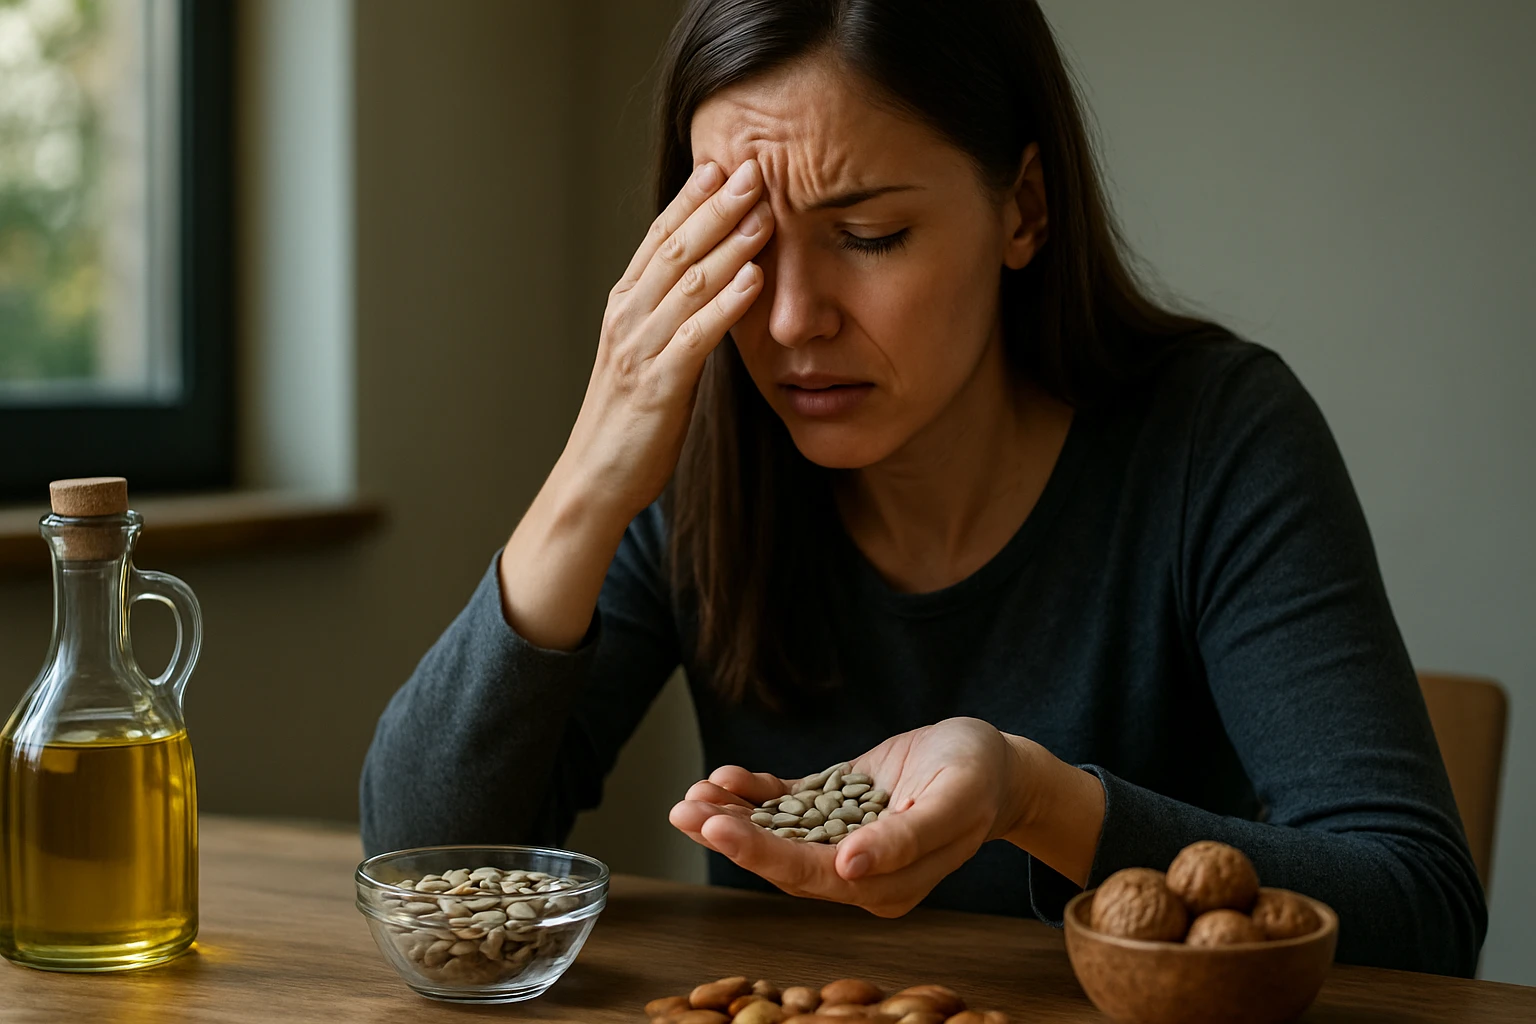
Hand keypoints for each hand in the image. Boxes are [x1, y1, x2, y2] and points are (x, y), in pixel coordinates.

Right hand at [563, 158, 773, 518]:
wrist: (594, 480)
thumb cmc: (629, 421)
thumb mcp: (648, 355)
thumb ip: (673, 315)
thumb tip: (712, 280)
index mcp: (624, 306)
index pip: (658, 237)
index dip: (691, 198)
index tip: (723, 162)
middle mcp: (627, 317)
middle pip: (674, 248)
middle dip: (715, 206)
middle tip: (754, 168)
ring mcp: (640, 349)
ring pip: (687, 283)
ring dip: (728, 245)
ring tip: (764, 211)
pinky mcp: (659, 386)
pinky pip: (696, 336)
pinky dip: (726, 304)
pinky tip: (755, 279)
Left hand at [668, 718, 1040, 917]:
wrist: (992, 760)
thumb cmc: (979, 776)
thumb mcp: (954, 801)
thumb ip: (907, 839)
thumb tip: (850, 869)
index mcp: (886, 885)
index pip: (811, 876)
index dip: (760, 854)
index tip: (716, 830)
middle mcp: (857, 872)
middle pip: (782, 861)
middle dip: (730, 837)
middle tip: (684, 810)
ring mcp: (843, 840)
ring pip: (775, 836)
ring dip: (730, 818)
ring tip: (690, 795)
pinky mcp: (835, 809)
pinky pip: (787, 807)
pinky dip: (754, 794)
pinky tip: (727, 778)